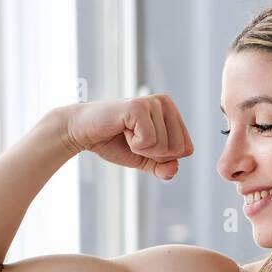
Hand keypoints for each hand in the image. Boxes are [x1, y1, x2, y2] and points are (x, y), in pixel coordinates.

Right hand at [62, 93, 193, 179]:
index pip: (187, 149)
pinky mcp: (138, 107)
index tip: (144, 143)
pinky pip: (149, 141)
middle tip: (133, 139)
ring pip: (164, 147)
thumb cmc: (115, 142)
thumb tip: (174, 168)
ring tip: (126, 133)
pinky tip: (122, 130)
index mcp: (172, 112)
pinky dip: (134, 144)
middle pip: (178, 149)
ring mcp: (152, 102)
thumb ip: (163, 168)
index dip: (163, 157)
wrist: (84, 132)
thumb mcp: (146, 160)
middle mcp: (165, 103)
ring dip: (141, 149)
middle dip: (153, 154)